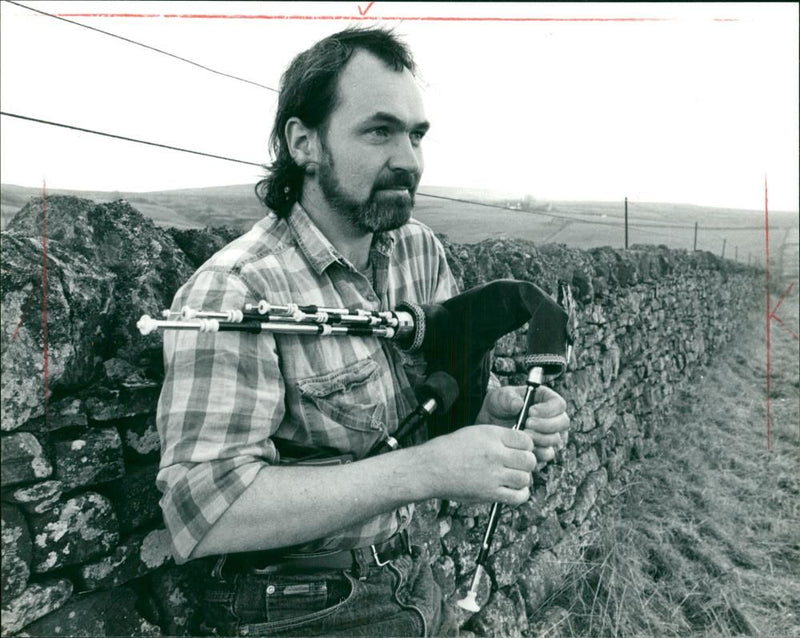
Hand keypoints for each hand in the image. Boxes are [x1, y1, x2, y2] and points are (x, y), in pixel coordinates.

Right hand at [420, 425, 536, 505]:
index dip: (527, 446)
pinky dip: (520, 494)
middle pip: (529, 460)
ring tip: (513, 478)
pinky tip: (514, 490)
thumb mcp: (474, 433)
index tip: (521, 450)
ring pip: (525, 478)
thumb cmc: (449, 450)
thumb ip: (498, 438)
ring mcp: (493, 474)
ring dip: (522, 479)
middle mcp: (494, 454)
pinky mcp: (489, 493)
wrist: (431, 468)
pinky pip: (518, 496)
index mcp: (491, 435)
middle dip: (527, 463)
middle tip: (519, 465)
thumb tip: (518, 445)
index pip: (525, 440)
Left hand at [476, 385, 569, 465]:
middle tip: (527, 424)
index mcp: (545, 399)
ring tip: (522, 434)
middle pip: (563, 422)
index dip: (549, 409)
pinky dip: (536, 452)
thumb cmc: (498, 406)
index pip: (559, 404)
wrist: (490, 424)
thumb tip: (519, 405)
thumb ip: (508, 398)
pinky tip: (522, 446)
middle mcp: (551, 417)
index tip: (531, 411)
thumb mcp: (499, 397)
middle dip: (546, 425)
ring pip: (556, 439)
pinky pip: (547, 453)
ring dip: (540, 438)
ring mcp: (548, 434)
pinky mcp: (541, 449)